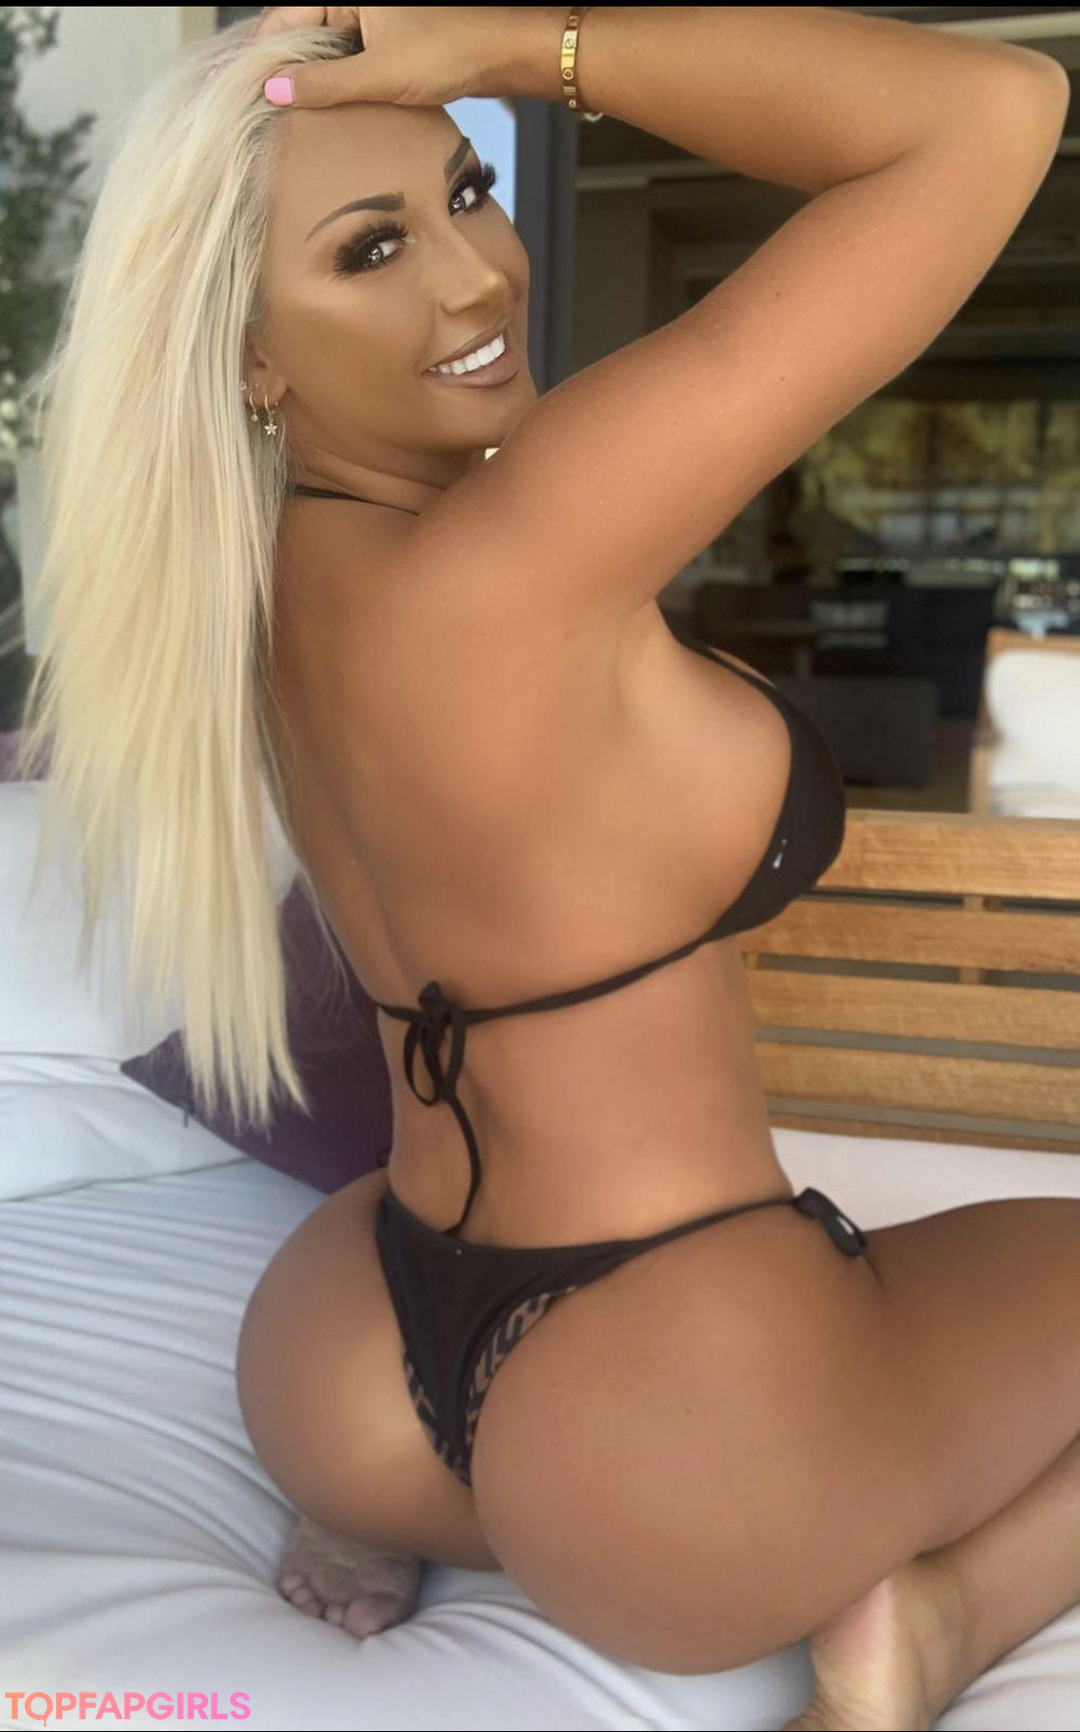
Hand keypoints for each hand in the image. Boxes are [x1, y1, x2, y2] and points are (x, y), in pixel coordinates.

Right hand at [252, 5, 503, 108]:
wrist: (502, 54)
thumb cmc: (450, 52)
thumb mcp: (379, 74)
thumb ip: (324, 83)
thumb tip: (273, 91)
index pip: (285, 20)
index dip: (260, 58)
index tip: (236, 88)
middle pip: (301, 33)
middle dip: (281, 70)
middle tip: (256, 109)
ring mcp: (371, 17)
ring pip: (324, 48)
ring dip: (309, 80)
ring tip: (284, 114)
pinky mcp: (387, 37)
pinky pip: (347, 57)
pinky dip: (334, 81)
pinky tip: (325, 108)